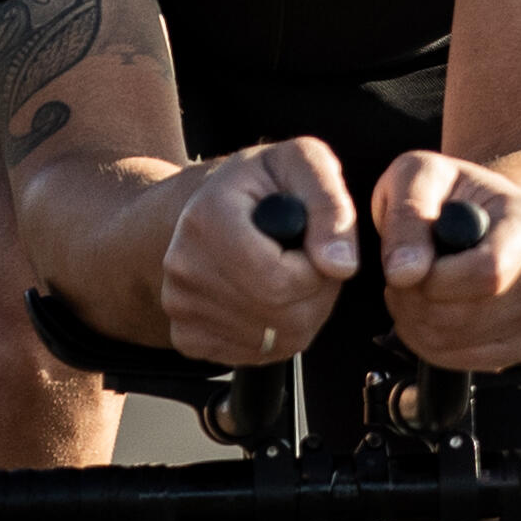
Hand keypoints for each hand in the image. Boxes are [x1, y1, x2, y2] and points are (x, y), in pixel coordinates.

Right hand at [162, 140, 357, 362]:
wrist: (211, 205)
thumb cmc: (262, 182)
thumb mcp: (304, 164)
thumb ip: (329, 205)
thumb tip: (340, 265)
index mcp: (208, 218)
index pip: (278, 281)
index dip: (316, 271)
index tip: (314, 245)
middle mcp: (184, 266)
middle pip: (281, 317)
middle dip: (314, 294)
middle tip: (308, 260)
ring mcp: (180, 305)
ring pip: (274, 341)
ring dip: (300, 314)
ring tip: (289, 274)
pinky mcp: (186, 336)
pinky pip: (254, 356)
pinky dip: (276, 335)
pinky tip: (267, 296)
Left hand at [375, 152, 520, 371]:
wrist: (482, 219)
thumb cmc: (448, 194)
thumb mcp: (417, 177)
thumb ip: (406, 216)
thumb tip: (404, 272)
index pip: (489, 272)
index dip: (434, 281)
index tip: (405, 266)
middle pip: (470, 313)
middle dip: (414, 302)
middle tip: (399, 278)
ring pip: (462, 342)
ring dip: (418, 323)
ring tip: (413, 291)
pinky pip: (469, 362)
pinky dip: (434, 345)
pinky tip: (430, 313)